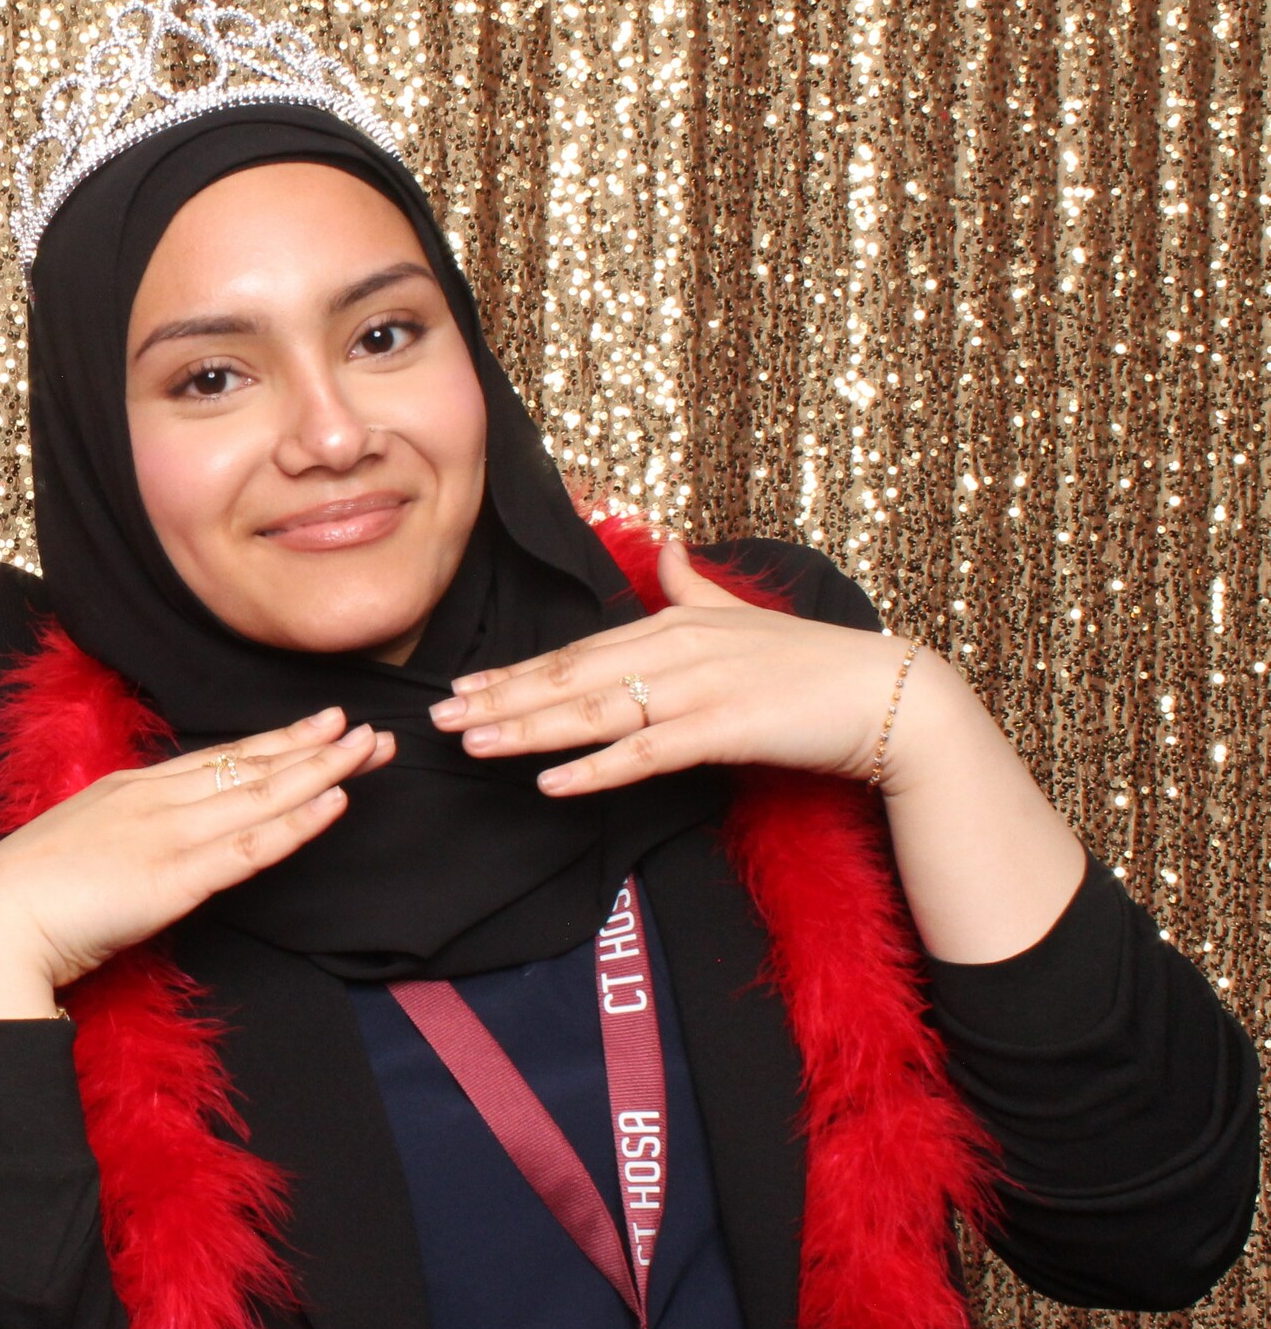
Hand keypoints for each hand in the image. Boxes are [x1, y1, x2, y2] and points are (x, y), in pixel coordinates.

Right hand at [0, 709, 394, 1018]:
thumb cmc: (24, 897)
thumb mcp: (80, 849)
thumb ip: (122, 842)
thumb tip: (147, 850)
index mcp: (129, 791)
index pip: (217, 762)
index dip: (273, 744)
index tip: (317, 728)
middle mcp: (155, 800)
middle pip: (250, 767)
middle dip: (314, 747)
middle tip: (368, 728)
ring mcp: (168, 835)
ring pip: (261, 796)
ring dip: (321, 772)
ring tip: (369, 751)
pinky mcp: (176, 878)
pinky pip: (251, 847)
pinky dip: (297, 823)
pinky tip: (332, 803)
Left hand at [429, 539, 953, 795]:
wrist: (890, 695)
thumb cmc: (812, 662)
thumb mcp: (742, 613)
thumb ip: (696, 585)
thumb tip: (671, 545)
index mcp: (672, 625)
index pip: (576, 654)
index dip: (515, 672)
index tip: (462, 687)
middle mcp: (676, 649)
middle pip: (570, 680)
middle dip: (500, 699)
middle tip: (438, 719)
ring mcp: (699, 688)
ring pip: (595, 713)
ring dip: (528, 730)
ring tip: (474, 744)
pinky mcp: (725, 729)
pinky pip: (647, 753)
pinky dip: (596, 768)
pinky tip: (552, 782)